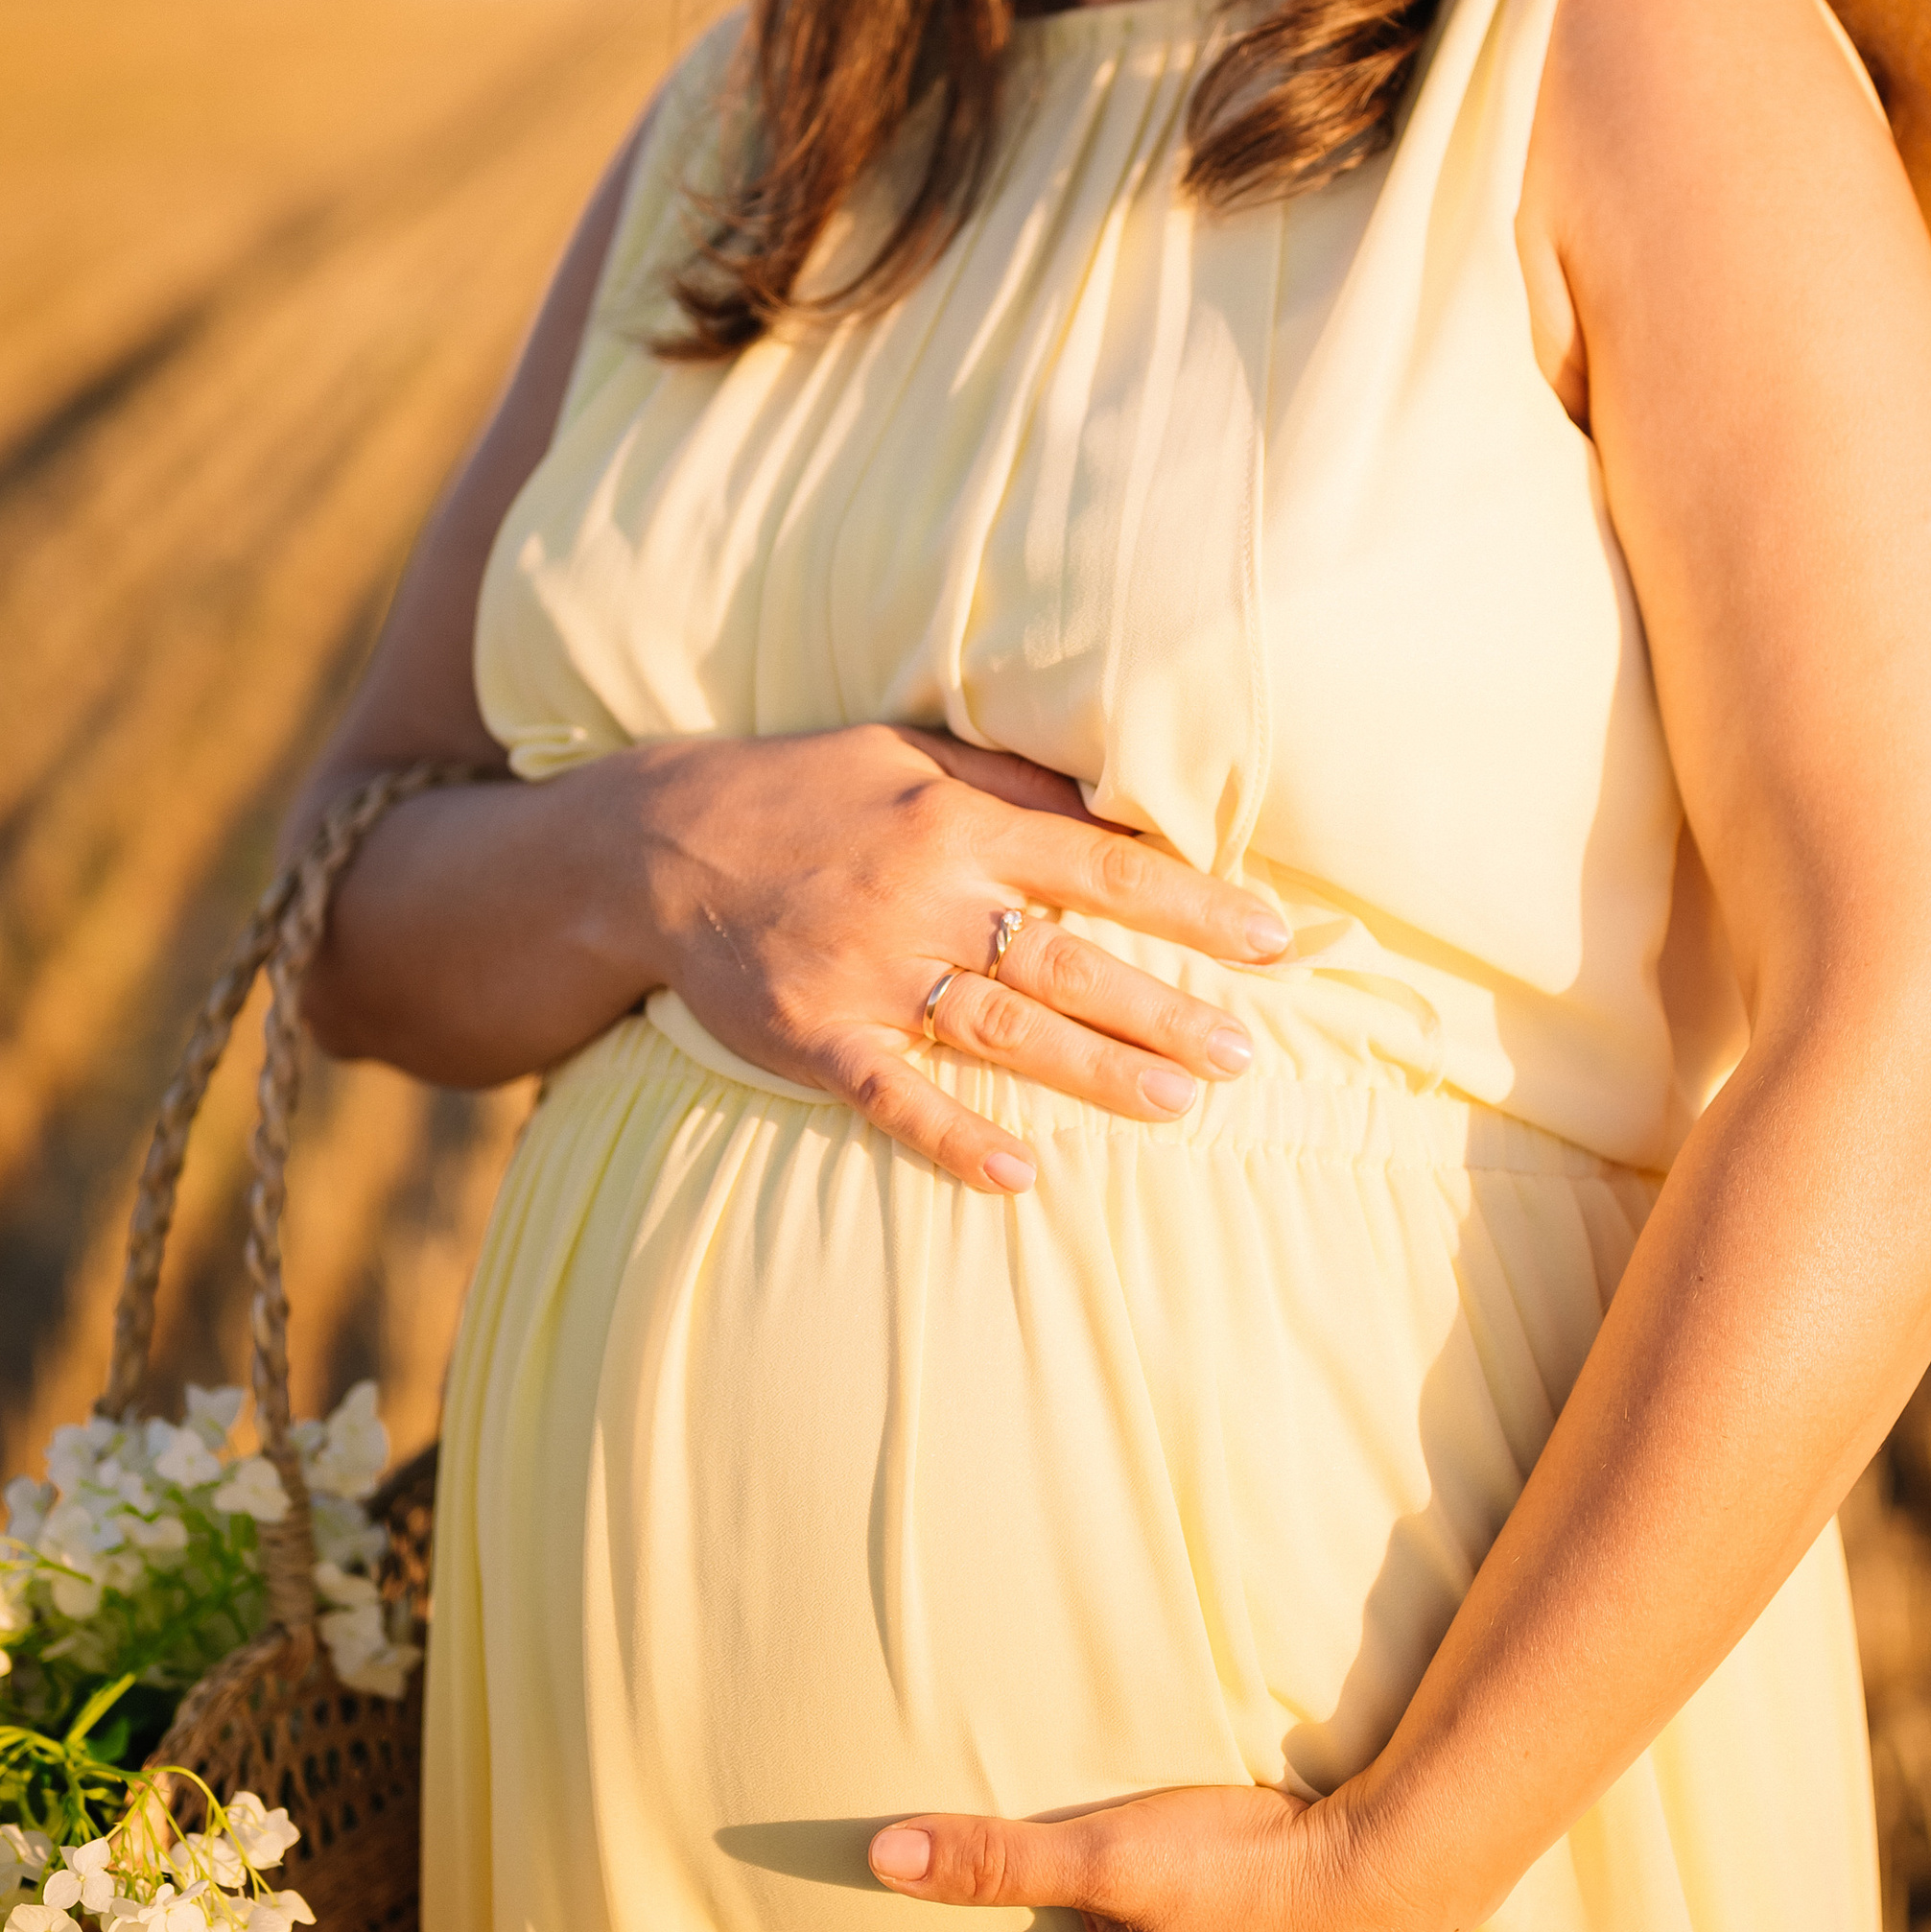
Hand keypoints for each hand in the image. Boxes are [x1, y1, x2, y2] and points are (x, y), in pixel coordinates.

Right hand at [601, 726, 1290, 1191]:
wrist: (658, 843)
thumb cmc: (805, 792)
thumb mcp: (909, 755)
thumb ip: (1013, 784)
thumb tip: (1123, 802)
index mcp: (958, 825)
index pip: (1104, 868)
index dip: (1195, 905)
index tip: (1272, 940)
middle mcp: (925, 899)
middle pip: (1069, 961)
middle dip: (1164, 1009)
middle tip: (1245, 1053)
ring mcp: (868, 974)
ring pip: (1003, 1029)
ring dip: (1094, 1070)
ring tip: (1178, 1105)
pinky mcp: (813, 1036)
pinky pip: (893, 1095)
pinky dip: (954, 1137)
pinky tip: (1019, 1176)